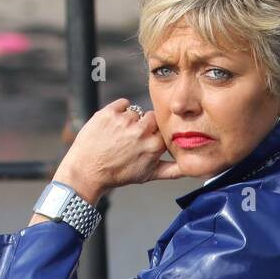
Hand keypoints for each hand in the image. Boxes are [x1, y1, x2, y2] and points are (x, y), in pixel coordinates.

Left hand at [52, 98, 182, 201]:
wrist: (88, 171)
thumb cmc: (119, 175)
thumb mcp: (148, 175)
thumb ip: (173, 170)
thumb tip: (191, 169)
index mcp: (154, 146)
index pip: (164, 128)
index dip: (156, 133)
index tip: (147, 140)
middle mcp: (141, 131)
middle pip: (152, 116)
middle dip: (144, 125)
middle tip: (132, 138)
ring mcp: (124, 121)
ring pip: (136, 111)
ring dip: (129, 121)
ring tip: (118, 137)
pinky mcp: (109, 112)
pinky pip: (122, 103)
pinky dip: (118, 111)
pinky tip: (112, 127)